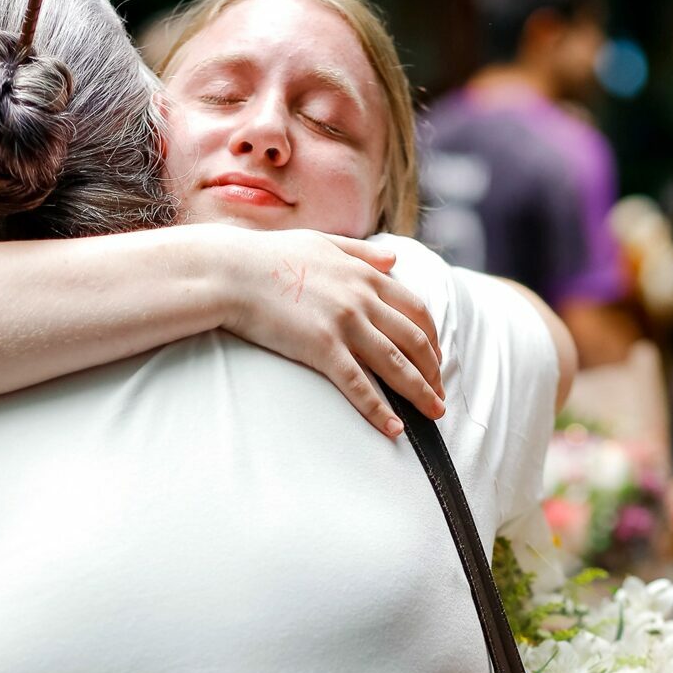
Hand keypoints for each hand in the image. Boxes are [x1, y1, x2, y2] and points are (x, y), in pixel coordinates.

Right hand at [220, 229, 444, 437]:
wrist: (231, 272)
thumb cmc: (269, 256)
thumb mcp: (322, 242)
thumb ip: (361, 252)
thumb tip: (392, 258)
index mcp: (364, 274)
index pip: (415, 308)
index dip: (432, 336)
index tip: (436, 357)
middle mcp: (362, 298)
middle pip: (414, 339)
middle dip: (433, 370)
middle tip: (440, 394)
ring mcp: (345, 323)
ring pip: (396, 364)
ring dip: (421, 392)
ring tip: (434, 413)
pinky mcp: (322, 348)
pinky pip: (359, 385)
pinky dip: (380, 409)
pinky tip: (395, 429)